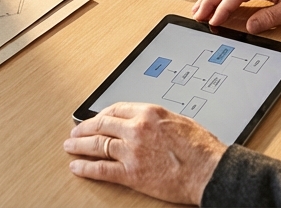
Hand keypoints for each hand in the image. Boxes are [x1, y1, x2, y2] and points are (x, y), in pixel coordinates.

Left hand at [65, 102, 226, 204]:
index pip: (116, 108)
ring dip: (80, 145)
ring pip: (97, 145)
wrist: (210, 171)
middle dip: (85, 127)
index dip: (102, 114)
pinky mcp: (131, 173)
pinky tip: (78, 167)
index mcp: (149, 113)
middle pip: (102, 124)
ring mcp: (132, 151)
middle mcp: (137, 129)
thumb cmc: (202, 149)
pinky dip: (86, 168)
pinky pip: (102, 169)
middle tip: (75, 131)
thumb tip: (149, 123)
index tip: (97, 118)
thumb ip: (159, 120)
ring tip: (70, 146)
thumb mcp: (180, 121)